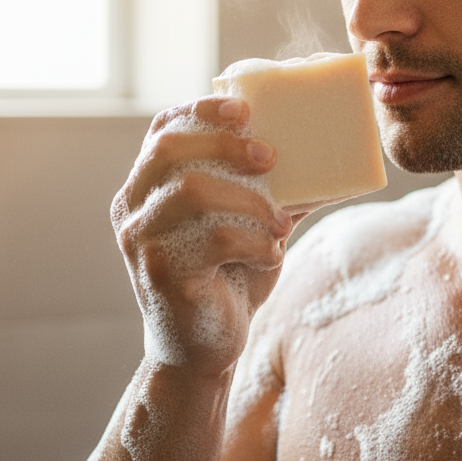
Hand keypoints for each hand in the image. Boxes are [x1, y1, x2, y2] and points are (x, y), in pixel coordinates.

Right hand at [111, 96, 292, 376]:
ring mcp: (142, 242)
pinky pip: (212, 239)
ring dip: (249, 201)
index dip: (201, 110)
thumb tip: (328, 160)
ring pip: (191, 191)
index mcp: (148, 187)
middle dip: (226, 144)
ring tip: (280, 223)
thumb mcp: (248, 225)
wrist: (203, 351)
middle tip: (270, 157)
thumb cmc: (228, 279)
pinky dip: (254, 241)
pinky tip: (272, 254)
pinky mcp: (161, 275)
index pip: (163, 130)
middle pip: (171, 149)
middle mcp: (133, 209)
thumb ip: (270, 190)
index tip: (244, 109)